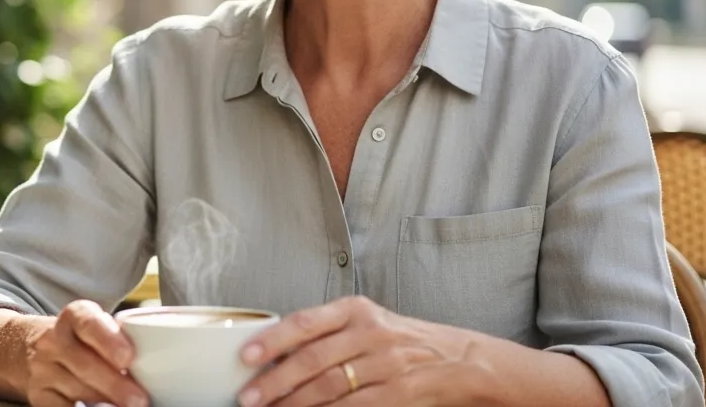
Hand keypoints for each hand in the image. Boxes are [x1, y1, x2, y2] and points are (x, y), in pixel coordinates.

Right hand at [24, 299, 148, 406]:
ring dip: (105, 404)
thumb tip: (164, 364)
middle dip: (115, 385)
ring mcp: (43, 369)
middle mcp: (54, 340)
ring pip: (76, 390)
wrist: (33, 347)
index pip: (88, 323)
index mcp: (74, 317)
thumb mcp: (96, 327)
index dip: (108, 340)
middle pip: (85, 364)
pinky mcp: (39, 395)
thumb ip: (121, 338)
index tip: (128, 358)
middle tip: (140, 400)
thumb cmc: (82, 340)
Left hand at [236, 296, 476, 406]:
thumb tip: (275, 352)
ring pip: (328, 387)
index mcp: (356, 309)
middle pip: (312, 359)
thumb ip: (327, 332)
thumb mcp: (368, 322)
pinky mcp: (396, 394)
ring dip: (294, 404)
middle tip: (249, 396)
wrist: (460, 360)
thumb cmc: (403, 340)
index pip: (305, 321)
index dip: (273, 339)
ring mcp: (385, 364)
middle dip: (275, 380)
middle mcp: (370, 333)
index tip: (246, 356)